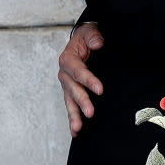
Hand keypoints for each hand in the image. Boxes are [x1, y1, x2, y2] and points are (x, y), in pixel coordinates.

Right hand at [58, 22, 104, 136]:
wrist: (82, 41)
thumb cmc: (86, 37)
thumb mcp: (89, 32)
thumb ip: (93, 36)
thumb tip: (98, 44)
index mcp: (68, 59)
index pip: (78, 71)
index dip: (88, 80)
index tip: (100, 90)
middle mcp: (65, 74)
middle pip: (72, 89)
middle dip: (81, 101)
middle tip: (90, 113)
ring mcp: (67, 85)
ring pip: (69, 101)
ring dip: (73, 115)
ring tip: (77, 129)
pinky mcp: (71, 92)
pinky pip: (71, 106)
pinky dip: (73, 119)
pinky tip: (76, 132)